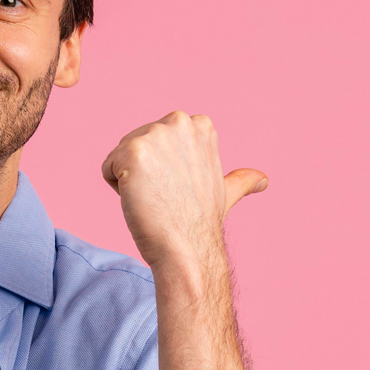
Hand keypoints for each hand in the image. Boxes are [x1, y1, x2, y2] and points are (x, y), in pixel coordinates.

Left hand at [100, 112, 266, 278]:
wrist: (187, 248)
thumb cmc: (201, 223)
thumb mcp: (225, 191)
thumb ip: (240, 180)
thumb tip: (262, 180)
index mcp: (199, 125)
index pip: (155, 141)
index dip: (162, 170)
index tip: (178, 188)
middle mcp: (179, 122)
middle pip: (134, 144)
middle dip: (143, 173)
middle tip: (165, 195)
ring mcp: (155, 134)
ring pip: (119, 156)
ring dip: (129, 181)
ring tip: (154, 198)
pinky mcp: (132, 151)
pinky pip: (107, 167)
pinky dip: (115, 187)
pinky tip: (140, 199)